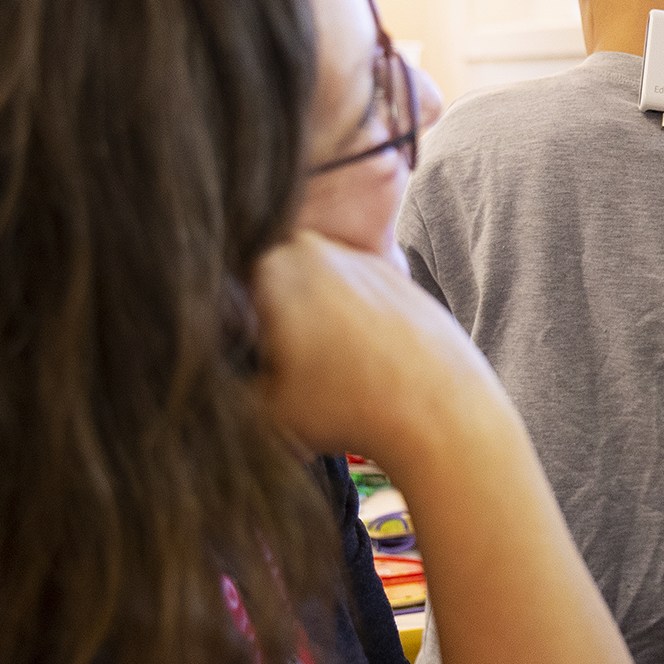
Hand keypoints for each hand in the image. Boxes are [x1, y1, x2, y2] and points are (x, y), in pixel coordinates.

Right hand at [250, 231, 511, 473]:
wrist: (438, 412)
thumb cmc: (350, 407)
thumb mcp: (265, 404)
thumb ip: (232, 379)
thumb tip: (225, 373)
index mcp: (274, 268)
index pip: (231, 293)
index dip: (235, 334)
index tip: (247, 365)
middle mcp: (319, 251)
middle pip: (277, 288)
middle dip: (276, 325)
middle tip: (286, 371)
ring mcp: (365, 262)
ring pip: (321, 294)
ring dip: (316, 326)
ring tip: (330, 373)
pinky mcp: (401, 281)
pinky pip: (361, 302)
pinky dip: (357, 329)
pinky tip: (364, 366)